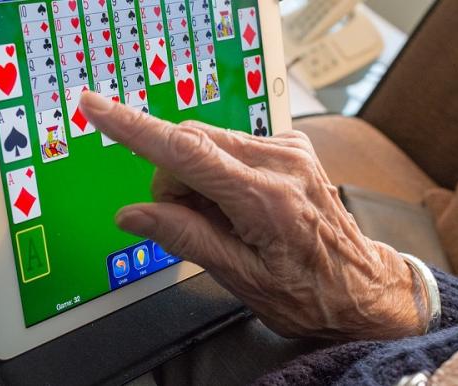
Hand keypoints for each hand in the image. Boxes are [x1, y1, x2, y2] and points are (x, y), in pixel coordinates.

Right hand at [80, 92, 427, 339]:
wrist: (361, 287)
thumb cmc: (308, 293)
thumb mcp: (239, 277)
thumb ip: (183, 237)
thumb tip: (131, 215)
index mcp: (265, 198)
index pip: (184, 152)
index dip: (133, 129)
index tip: (96, 108)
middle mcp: (280, 161)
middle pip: (190, 143)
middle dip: (173, 180)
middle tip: (190, 223)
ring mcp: (288, 149)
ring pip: (206, 142)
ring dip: (196, 178)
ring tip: (223, 221)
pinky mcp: (289, 146)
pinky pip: (228, 145)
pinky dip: (216, 173)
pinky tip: (237, 206)